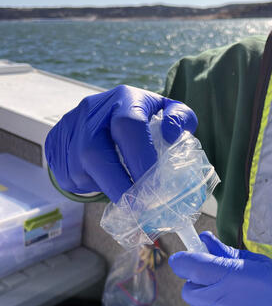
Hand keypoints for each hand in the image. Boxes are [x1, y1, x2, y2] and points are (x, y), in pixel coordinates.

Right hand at [45, 85, 196, 201]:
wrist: (111, 109)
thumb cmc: (146, 115)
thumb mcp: (169, 110)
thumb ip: (181, 118)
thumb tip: (172, 133)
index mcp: (124, 98)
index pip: (128, 126)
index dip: (140, 159)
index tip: (154, 187)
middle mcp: (92, 109)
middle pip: (93, 152)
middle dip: (116, 185)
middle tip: (136, 207)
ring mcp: (70, 125)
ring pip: (77, 168)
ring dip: (102, 187)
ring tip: (122, 191)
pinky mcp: (56, 140)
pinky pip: (66, 175)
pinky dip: (86, 187)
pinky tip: (103, 182)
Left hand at [169, 232, 271, 305]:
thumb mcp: (258, 264)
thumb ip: (226, 253)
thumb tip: (204, 240)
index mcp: (232, 277)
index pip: (189, 266)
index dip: (182, 261)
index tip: (183, 260)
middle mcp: (224, 303)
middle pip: (189, 292)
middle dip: (199, 285)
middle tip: (219, 284)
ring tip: (234, 305)